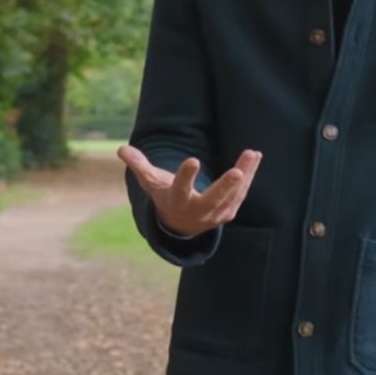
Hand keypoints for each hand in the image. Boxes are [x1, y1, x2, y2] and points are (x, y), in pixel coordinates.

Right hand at [117, 145, 261, 237]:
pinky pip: (241, 194)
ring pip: (233, 195)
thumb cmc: (166, 196)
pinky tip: (254, 158)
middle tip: (237, 172)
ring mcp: (215, 214)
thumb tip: (121, 149)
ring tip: (252, 153)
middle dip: (225, 187)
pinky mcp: (228, 212)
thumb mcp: (151, 183)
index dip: (186, 176)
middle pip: (213, 199)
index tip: (193, 160)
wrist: (181, 225)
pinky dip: (249, 176)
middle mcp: (198, 211)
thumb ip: (139, 166)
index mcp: (177, 202)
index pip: (181, 189)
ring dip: (245, 174)